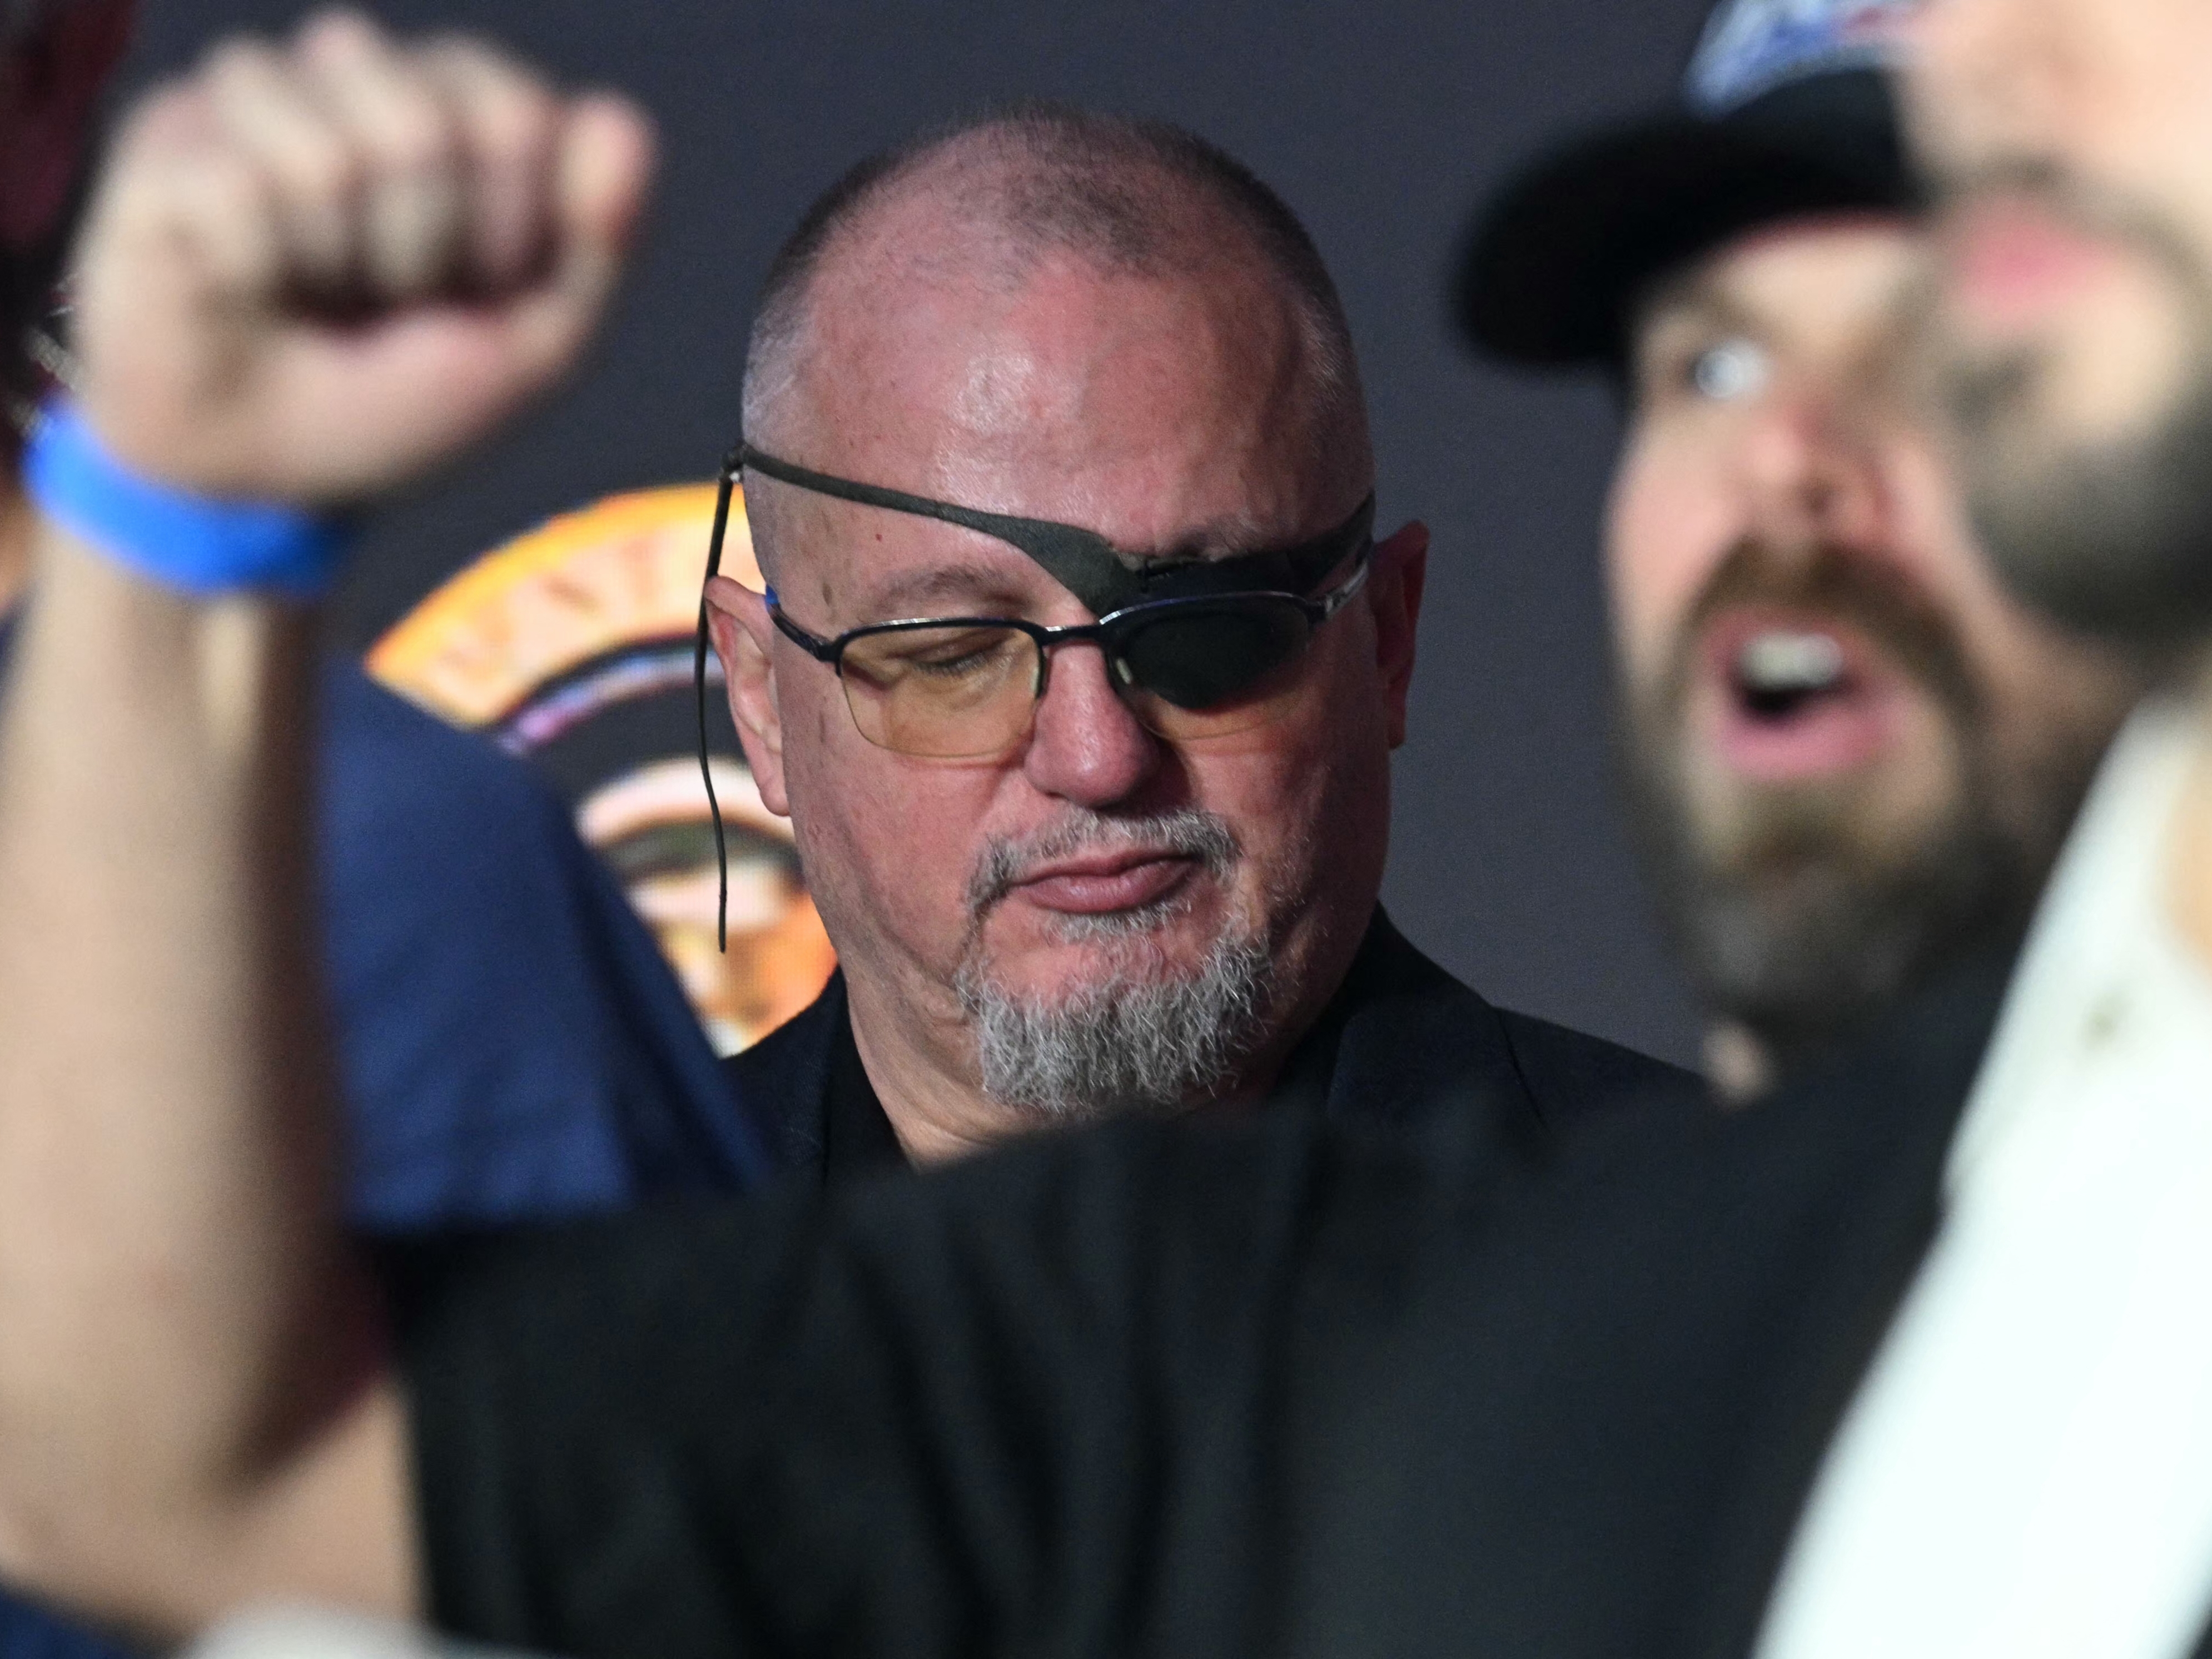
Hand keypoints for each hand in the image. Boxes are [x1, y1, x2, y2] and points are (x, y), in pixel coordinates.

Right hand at [67, 8, 652, 504]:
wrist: (271, 473)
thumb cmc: (401, 396)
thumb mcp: (532, 343)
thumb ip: (595, 238)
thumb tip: (621, 118)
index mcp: (452, 107)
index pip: (512, 111)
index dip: (510, 228)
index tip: (476, 290)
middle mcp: (354, 78)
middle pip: (425, 122)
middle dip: (426, 248)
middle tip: (387, 298)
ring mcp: (258, 101)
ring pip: (330, 150)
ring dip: (341, 261)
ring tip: (317, 292)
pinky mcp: (169, 145)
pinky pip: (241, 188)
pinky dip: (260, 270)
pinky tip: (246, 286)